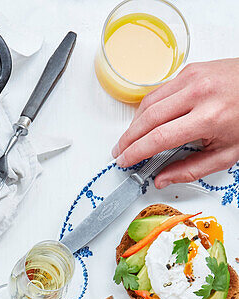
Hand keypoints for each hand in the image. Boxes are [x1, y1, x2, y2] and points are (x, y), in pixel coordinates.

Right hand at [111, 59, 238, 186]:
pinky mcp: (191, 70)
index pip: (159, 138)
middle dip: (128, 139)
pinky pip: (161, 90)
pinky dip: (148, 108)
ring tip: (129, 140)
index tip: (125, 162)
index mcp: (208, 117)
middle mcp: (198, 93)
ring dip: (134, 123)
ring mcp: (193, 77)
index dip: (136, 152)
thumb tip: (163, 179)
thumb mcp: (227, 153)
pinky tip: (144, 122)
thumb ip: (192, 169)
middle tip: (120, 153)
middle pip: (148, 119)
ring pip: (150, 102)